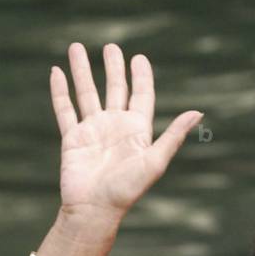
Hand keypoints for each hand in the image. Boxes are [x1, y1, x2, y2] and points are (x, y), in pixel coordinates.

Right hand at [49, 42, 203, 225]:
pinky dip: (60, 90)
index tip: (139, 57)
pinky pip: (64, 109)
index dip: (141, 77)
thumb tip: (198, 112)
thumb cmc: (127, 190)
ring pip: (87, 93)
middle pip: (115, 89)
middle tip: (111, 46)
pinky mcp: (72, 138)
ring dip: (82, 71)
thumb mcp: (155, 161)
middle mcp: (115, 127)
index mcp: (137, 130)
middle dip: (113, 67)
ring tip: (76, 47)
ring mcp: (92, 130)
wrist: (95, 210)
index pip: (141, 96)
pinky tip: (56, 71)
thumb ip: (174, 135)